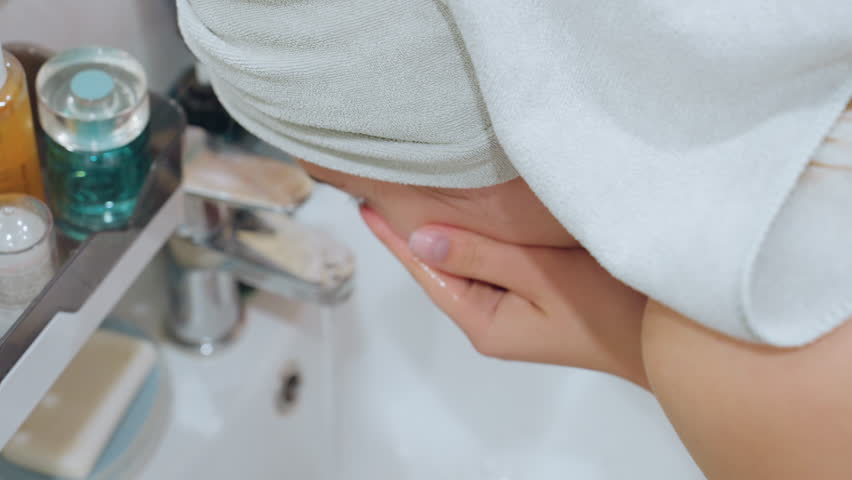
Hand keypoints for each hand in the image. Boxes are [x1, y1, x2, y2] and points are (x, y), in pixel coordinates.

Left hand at [361, 206, 649, 388]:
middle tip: (386, 193)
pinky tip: (470, 221)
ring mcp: (511, 314)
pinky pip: (493, 268)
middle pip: (443, 270)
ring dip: (447, 236)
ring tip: (416, 200)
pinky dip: (478, 242)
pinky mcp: (532, 302)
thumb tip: (419, 240)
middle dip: (417, 235)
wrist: (663, 339)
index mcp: (484, 322)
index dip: (396, 240)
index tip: (368, 207)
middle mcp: (490, 322)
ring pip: (468, 266)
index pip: (428, 273)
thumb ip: (480, 257)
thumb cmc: (609, 310)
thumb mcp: (540, 278)